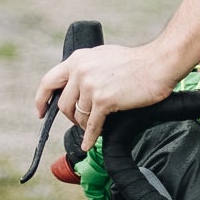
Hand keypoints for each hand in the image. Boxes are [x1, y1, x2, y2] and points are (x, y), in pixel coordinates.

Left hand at [34, 42, 184, 150]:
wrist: (158, 64)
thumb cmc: (136, 62)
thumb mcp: (102, 56)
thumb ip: (85, 68)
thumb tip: (76, 86)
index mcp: (78, 59)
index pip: (49, 81)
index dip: (42, 99)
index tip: (41, 112)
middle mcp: (80, 71)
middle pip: (63, 104)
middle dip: (71, 117)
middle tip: (80, 121)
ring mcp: (91, 86)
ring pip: (78, 116)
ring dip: (84, 125)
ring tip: (93, 127)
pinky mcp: (103, 100)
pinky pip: (92, 125)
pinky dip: (90, 137)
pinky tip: (90, 143)